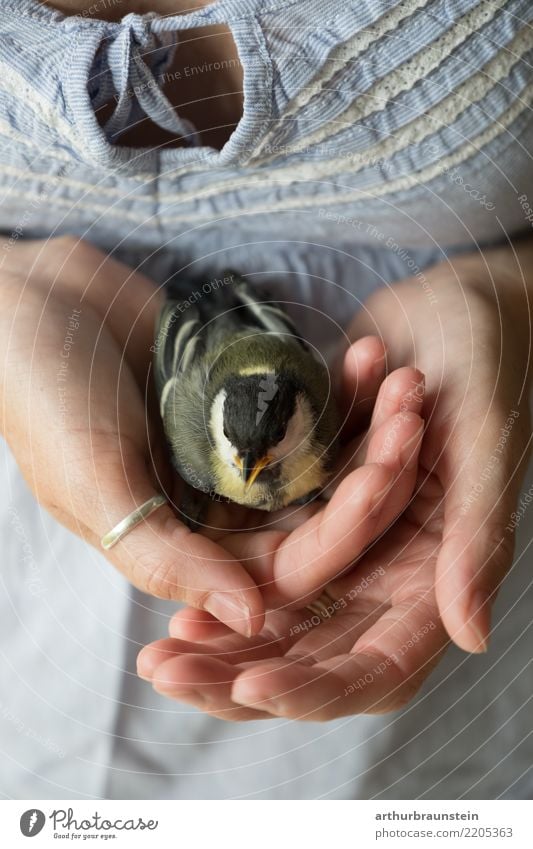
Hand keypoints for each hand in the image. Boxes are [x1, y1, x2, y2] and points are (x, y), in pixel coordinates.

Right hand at [1, 237, 423, 639]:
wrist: (35, 303)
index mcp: (187, 549)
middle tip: (412, 419)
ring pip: (327, 464)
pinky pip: (312, 408)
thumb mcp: (93, 482)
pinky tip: (371, 352)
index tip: (384, 478)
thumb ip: (165, 556)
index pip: (286, 567)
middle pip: (320, 516)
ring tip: (406, 380)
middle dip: (372, 475)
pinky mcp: (250, 406)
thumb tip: (251, 618)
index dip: (341, 532)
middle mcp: (222, 512)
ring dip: (370, 426)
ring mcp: (241, 458)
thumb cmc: (43, 395)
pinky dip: (344, 385)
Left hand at [136, 246, 532, 719]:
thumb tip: (472, 638)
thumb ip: (476, 538)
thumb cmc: (487, 362)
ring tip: (157, 657)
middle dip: (242, 673)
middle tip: (169, 674)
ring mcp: (348, 540)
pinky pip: (267, 556)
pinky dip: (223, 582)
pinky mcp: (313, 503)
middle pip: (314, 653)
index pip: (379, 663)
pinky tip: (173, 602)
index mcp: (438, 573)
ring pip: (280, 615)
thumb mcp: (485, 443)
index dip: (319, 687)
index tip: (252, 686)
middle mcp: (391, 569)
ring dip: (221, 639)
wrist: (451, 303)